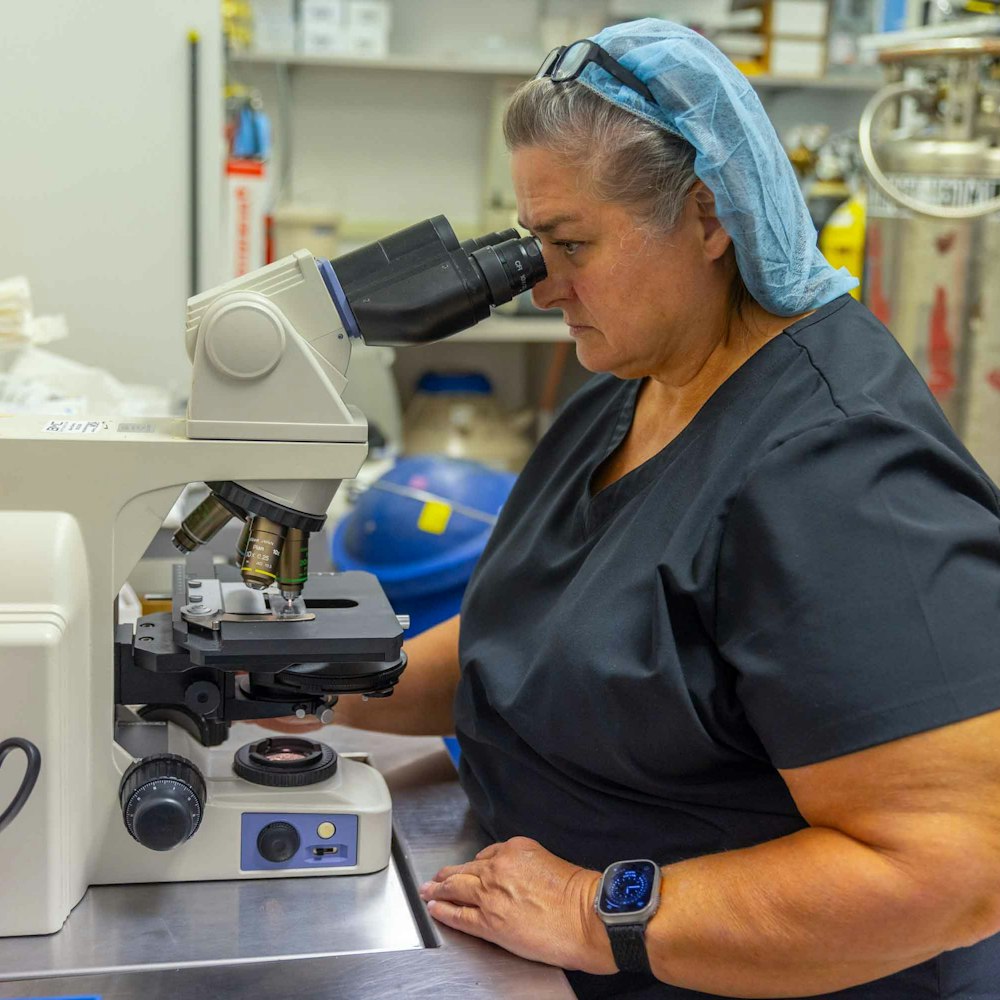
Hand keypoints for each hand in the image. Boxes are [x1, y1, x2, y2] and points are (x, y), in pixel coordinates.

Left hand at [418, 836, 616, 973]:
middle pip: (466, 869)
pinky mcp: (489, 921)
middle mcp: (498, 867)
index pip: (487, 855)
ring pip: (456, 888)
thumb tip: (514, 879)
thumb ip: (525, 866)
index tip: (470, 869)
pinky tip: (435, 909)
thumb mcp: (549, 862)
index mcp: (515, 848)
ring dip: (439, 889)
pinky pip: (459, 914)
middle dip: (449, 874)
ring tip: (428, 891)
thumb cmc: (577, 894)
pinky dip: (444, 911)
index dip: (477, 865)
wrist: (586, 917)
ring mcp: (491, 894)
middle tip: (436, 878)